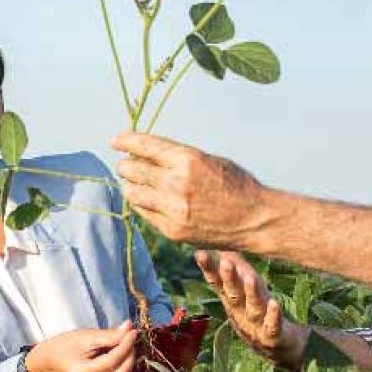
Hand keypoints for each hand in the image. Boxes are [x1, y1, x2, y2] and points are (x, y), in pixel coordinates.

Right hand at [25, 322, 139, 371]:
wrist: (50, 363)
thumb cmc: (66, 346)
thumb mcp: (85, 337)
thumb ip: (108, 335)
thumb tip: (130, 329)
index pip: (112, 361)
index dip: (126, 345)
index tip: (132, 332)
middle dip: (130, 357)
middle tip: (129, 342)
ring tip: (124, 357)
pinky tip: (119, 369)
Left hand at [112, 131, 267, 248]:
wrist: (255, 220)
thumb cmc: (235, 185)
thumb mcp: (209, 160)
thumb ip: (177, 157)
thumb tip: (145, 153)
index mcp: (187, 160)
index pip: (145, 146)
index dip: (126, 141)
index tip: (115, 141)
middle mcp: (176, 183)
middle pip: (132, 169)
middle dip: (125, 164)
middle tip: (126, 164)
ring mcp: (173, 209)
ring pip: (132, 193)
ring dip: (129, 184)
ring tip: (133, 182)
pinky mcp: (172, 230)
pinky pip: (144, 213)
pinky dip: (142, 203)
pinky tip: (146, 199)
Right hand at [197, 249, 305, 367]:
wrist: (278, 349)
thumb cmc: (258, 313)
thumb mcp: (244, 291)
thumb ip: (235, 268)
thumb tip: (222, 243)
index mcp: (232, 300)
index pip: (218, 283)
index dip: (209, 269)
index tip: (200, 253)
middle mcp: (241, 312)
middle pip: (233, 294)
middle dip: (228, 279)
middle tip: (224, 263)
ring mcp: (256, 325)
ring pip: (253, 307)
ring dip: (251, 293)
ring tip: (251, 278)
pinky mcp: (273, 335)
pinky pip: (273, 325)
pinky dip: (273, 316)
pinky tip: (275, 304)